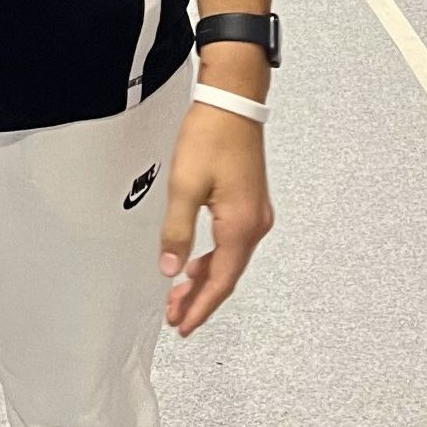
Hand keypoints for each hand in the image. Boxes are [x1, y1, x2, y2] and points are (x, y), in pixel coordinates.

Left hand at [159, 103, 273, 336]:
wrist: (232, 101)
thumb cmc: (212, 135)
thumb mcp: (184, 186)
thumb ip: (177, 232)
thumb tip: (170, 269)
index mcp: (241, 226)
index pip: (220, 282)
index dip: (199, 307)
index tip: (182, 325)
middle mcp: (255, 224)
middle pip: (226, 275)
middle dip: (199, 298)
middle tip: (174, 315)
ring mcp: (256, 213)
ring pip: (229, 259)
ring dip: (205, 278)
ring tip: (178, 292)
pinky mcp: (250, 201)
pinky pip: (232, 243)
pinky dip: (213, 258)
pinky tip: (196, 261)